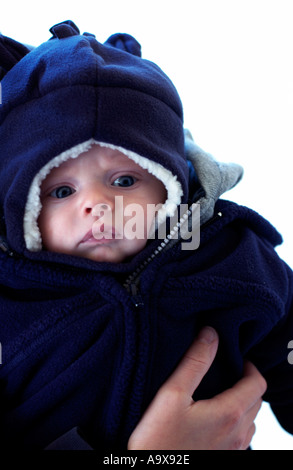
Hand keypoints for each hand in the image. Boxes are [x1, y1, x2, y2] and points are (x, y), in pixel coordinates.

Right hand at [128, 327, 266, 449]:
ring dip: (242, 403)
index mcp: (229, 413)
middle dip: (246, 382)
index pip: (257, 384)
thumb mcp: (172, 394)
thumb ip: (194, 362)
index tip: (234, 358)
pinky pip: (241, 437)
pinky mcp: (224, 460)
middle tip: (227, 370)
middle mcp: (237, 434)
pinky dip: (236, 422)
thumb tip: (211, 334)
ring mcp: (232, 451)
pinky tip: (214, 418)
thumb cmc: (158, 440)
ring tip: (221, 392)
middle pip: (256, 401)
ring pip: (250, 421)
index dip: (250, 367)